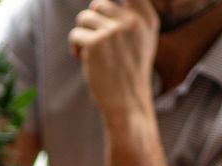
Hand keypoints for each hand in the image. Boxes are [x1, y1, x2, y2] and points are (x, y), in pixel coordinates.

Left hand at [69, 0, 158, 122]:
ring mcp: (114, 31)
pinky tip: (81, 58)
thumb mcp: (142, 39)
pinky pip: (75, 34)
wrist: (127, 101)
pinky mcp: (96, 43)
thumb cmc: (130, 71)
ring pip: (84, 17)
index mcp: (146, 19)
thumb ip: (131, 17)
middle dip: (91, 20)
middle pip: (99, 3)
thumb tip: (100, 3)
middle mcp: (132, 22)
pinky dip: (74, 46)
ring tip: (87, 50)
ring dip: (82, 33)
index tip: (102, 7)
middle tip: (94, 40)